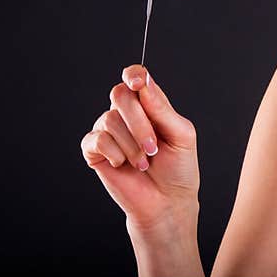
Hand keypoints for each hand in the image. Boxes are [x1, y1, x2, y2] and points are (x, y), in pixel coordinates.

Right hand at [81, 65, 199, 235]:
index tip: (137, 84)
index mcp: (149, 105)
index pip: (136, 77)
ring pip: (109, 119)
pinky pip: (96, 139)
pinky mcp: (95, 150)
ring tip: (145, 162)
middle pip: (120, 94)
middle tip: (153, 147)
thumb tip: (144, 84)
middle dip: (138, 121)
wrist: (167, 201)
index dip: (133, 75)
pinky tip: (125, 165)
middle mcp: (127, 114)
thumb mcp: (181, 135)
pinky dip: (115, 153)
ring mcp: (109, 131)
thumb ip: (162, 109)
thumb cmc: (178, 168)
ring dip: (131, 145)